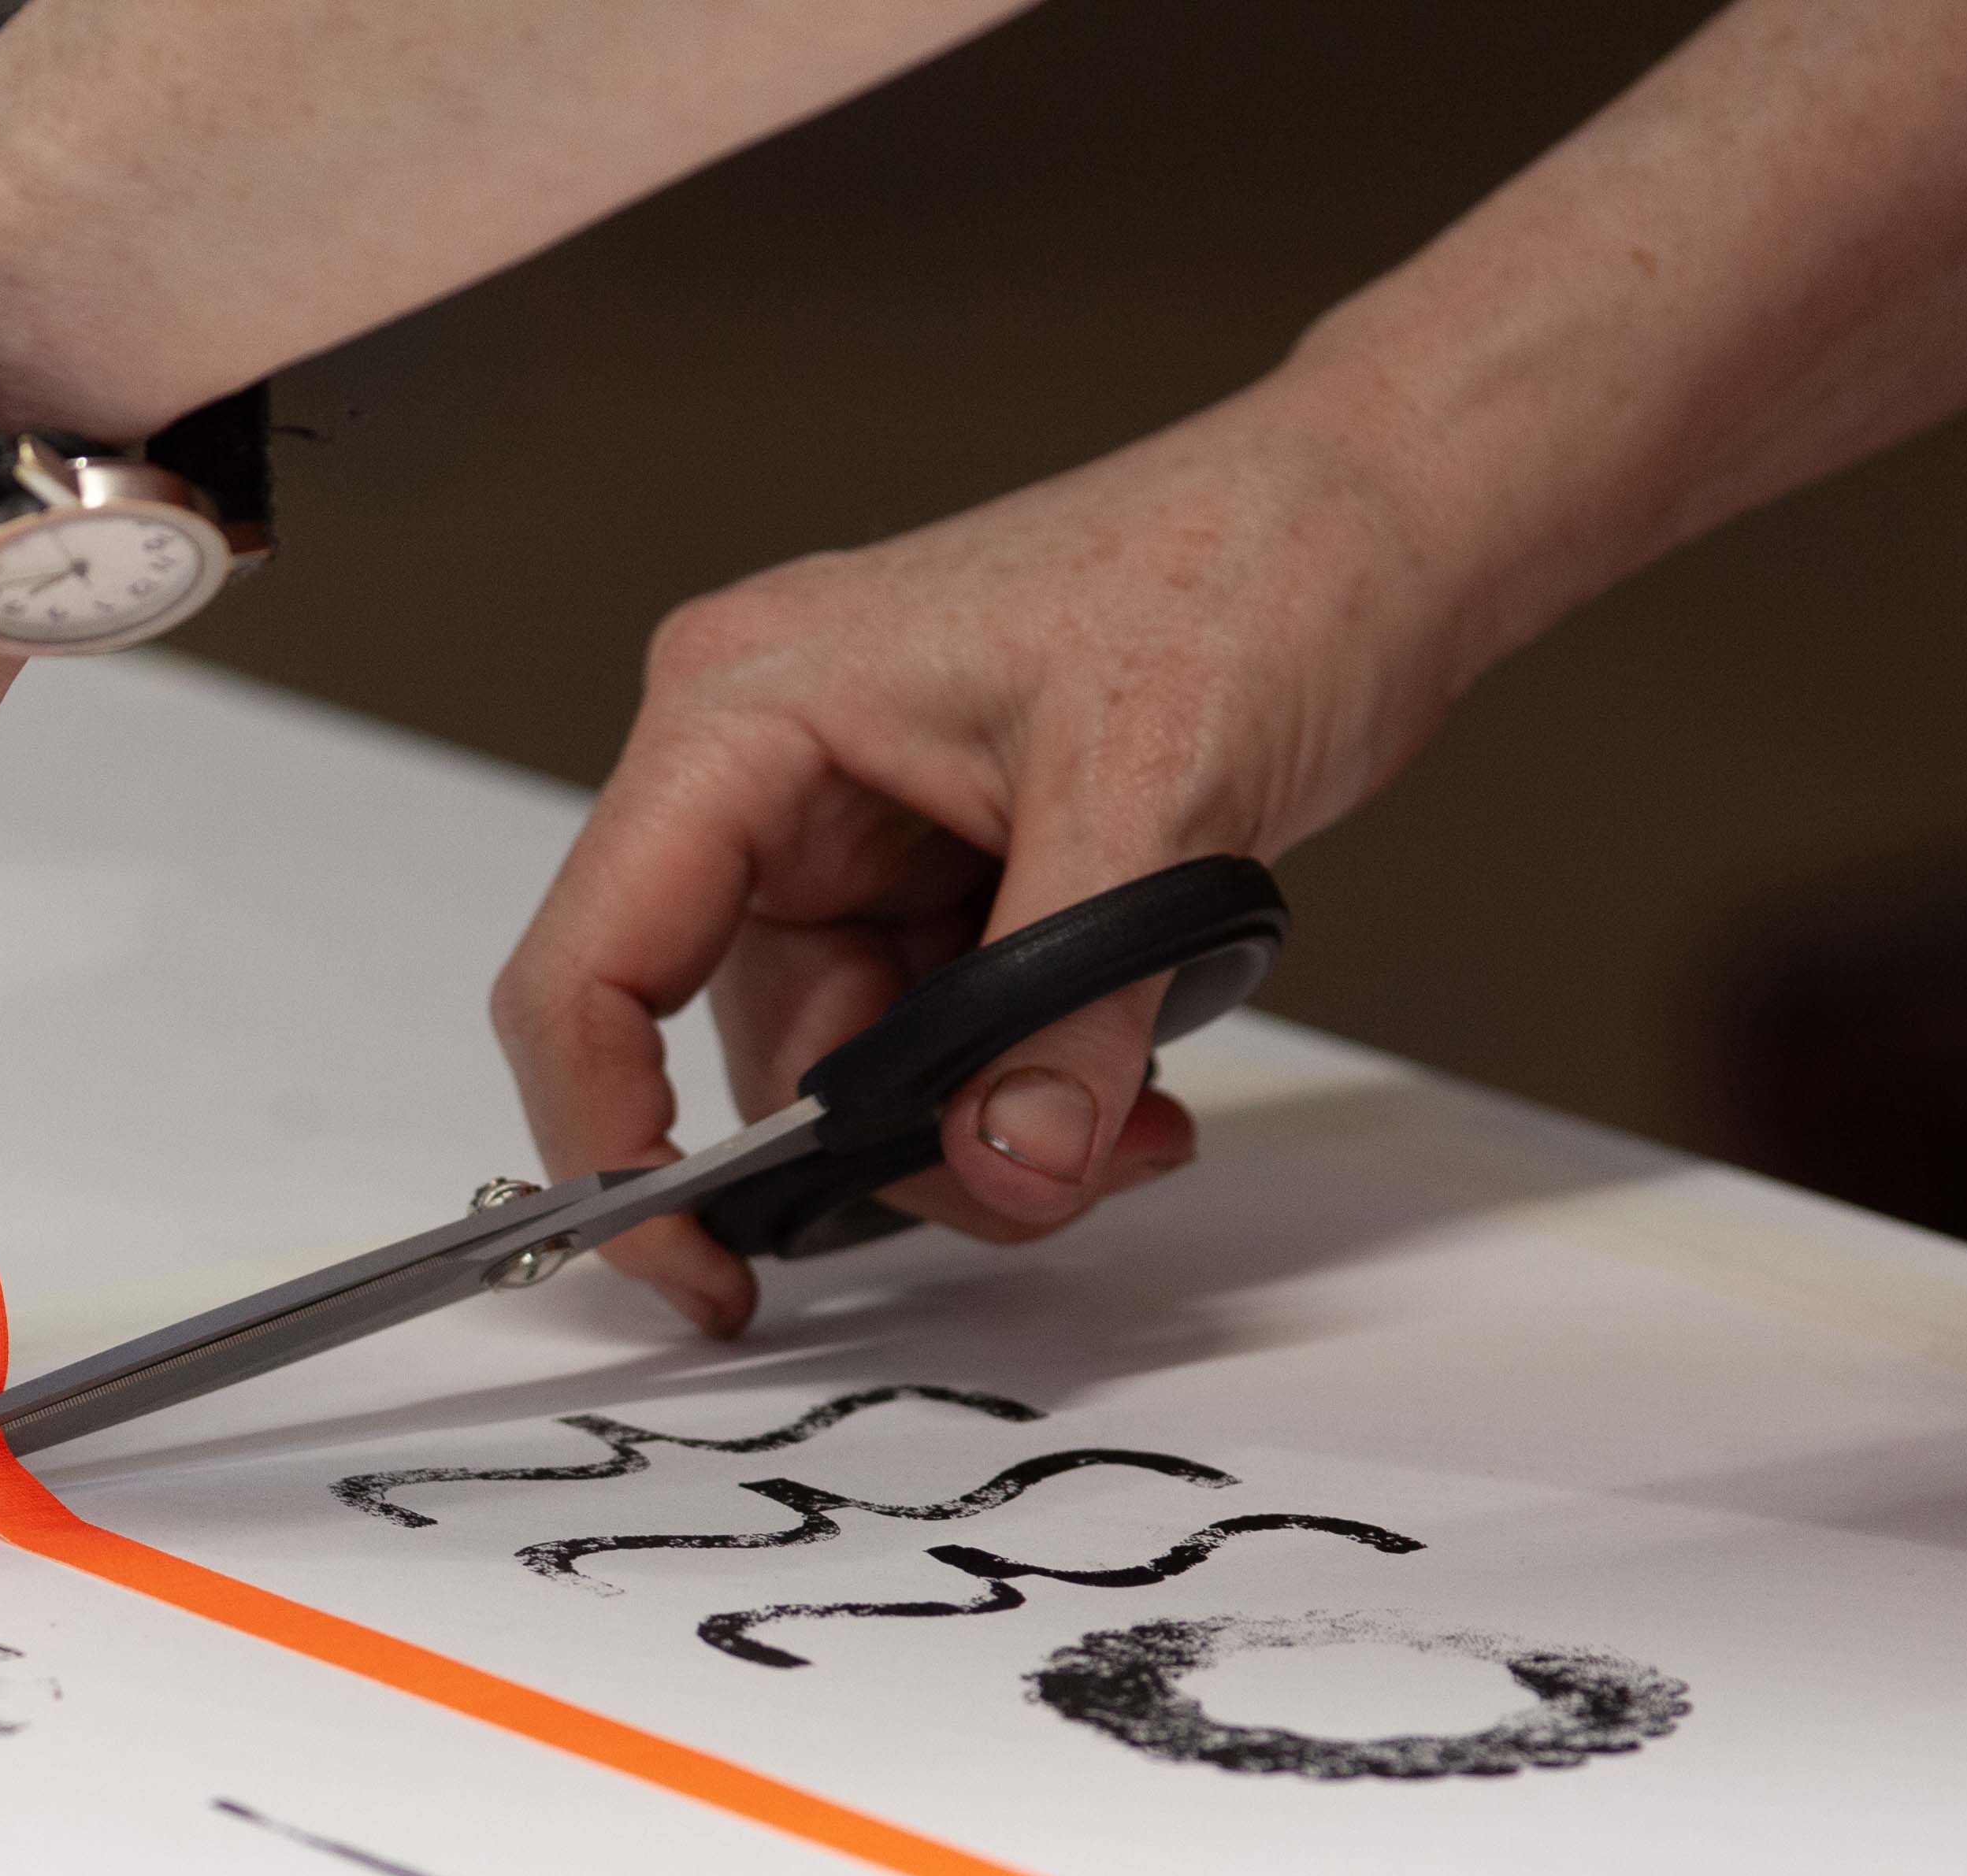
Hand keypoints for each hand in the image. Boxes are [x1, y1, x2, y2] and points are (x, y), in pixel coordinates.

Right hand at [488, 383, 1470, 1335]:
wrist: (1376, 520)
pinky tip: (1119, 1081)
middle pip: (746, 1049)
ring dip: (975, 1128)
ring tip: (1122, 1119)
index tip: (694, 1264)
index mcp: (743, 713)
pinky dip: (1014, 1086)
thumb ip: (1064, 1013)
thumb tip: (1014, 1167)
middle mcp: (763, 773)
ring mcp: (845, 828)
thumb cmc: (1248, 564)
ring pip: (848, 1067)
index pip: (590, 967)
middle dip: (887, 1148)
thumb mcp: (1153, 800)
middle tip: (1034, 1179)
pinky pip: (926, 1037)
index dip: (608, 1138)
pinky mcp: (925, 871)